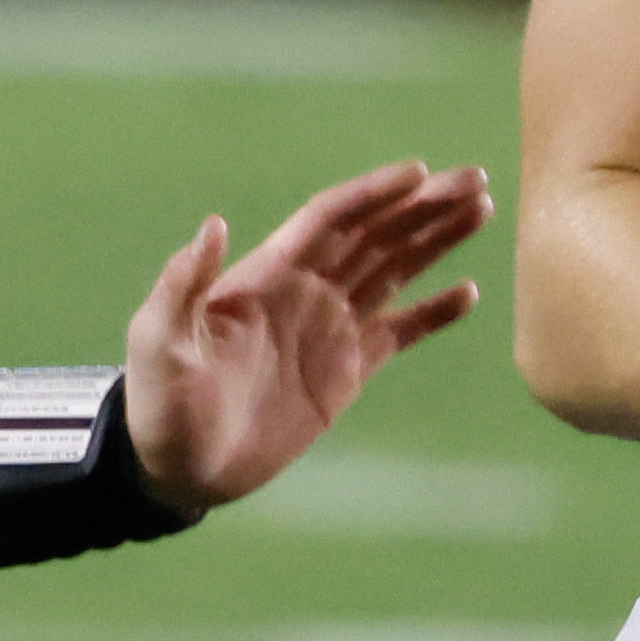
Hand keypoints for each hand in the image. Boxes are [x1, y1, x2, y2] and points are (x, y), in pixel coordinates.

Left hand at [118, 159, 490, 510]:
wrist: (179, 467)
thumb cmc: (159, 402)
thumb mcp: (159, 339)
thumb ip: (183, 284)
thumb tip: (213, 225)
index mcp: (267, 274)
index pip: (330, 219)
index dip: (374, 194)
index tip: (420, 173)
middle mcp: (306, 290)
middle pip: (374, 235)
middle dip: (423, 206)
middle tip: (475, 181)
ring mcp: (329, 329)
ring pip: (394, 271)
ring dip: (436, 241)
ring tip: (481, 210)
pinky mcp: (346, 371)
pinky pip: (399, 331)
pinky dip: (433, 313)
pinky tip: (468, 292)